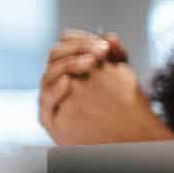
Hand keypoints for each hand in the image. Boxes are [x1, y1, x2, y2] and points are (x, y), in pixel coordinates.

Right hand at [42, 40, 170, 145]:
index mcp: (71, 65)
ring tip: (91, 62)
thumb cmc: (124, 104)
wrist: (127, 136)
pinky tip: (69, 82)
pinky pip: (46, 102)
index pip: (66, 44)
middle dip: (79, 49)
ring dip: (70, 64)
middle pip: (56, 55)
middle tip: (102, 52)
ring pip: (49, 74)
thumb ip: (117, 55)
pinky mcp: (50, 118)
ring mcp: (52, 98)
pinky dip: (55, 90)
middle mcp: (58, 79)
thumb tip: (111, 36)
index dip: (82, 39)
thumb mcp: (123, 75)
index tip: (105, 44)